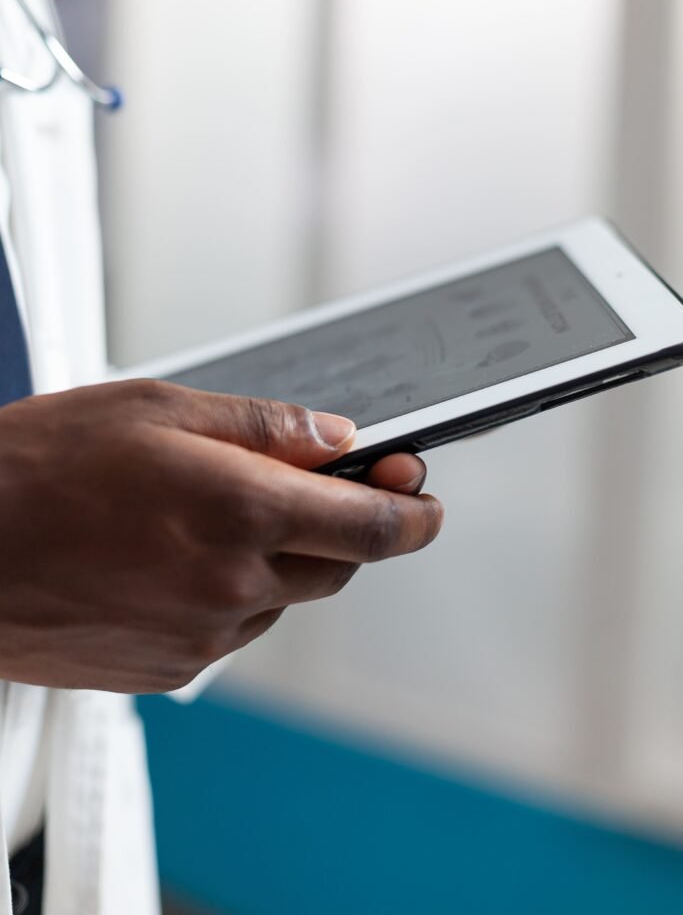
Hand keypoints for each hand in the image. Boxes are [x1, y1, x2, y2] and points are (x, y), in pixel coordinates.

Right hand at [0, 380, 441, 692]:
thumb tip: (335, 440)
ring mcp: (200, 637)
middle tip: (313, 485)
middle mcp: (231, 585)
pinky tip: (175, 555)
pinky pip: (232, 628)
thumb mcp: (156, 409)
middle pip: (338, 566)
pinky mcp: (168, 669)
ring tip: (206, 512)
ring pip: (282, 595)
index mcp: (240, 511)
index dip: (414, 514)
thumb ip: (263, 426)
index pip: (373, 527)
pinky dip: (231, 590)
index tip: (425, 499)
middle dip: (343, 526)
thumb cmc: (38, 470)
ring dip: (276, 556)